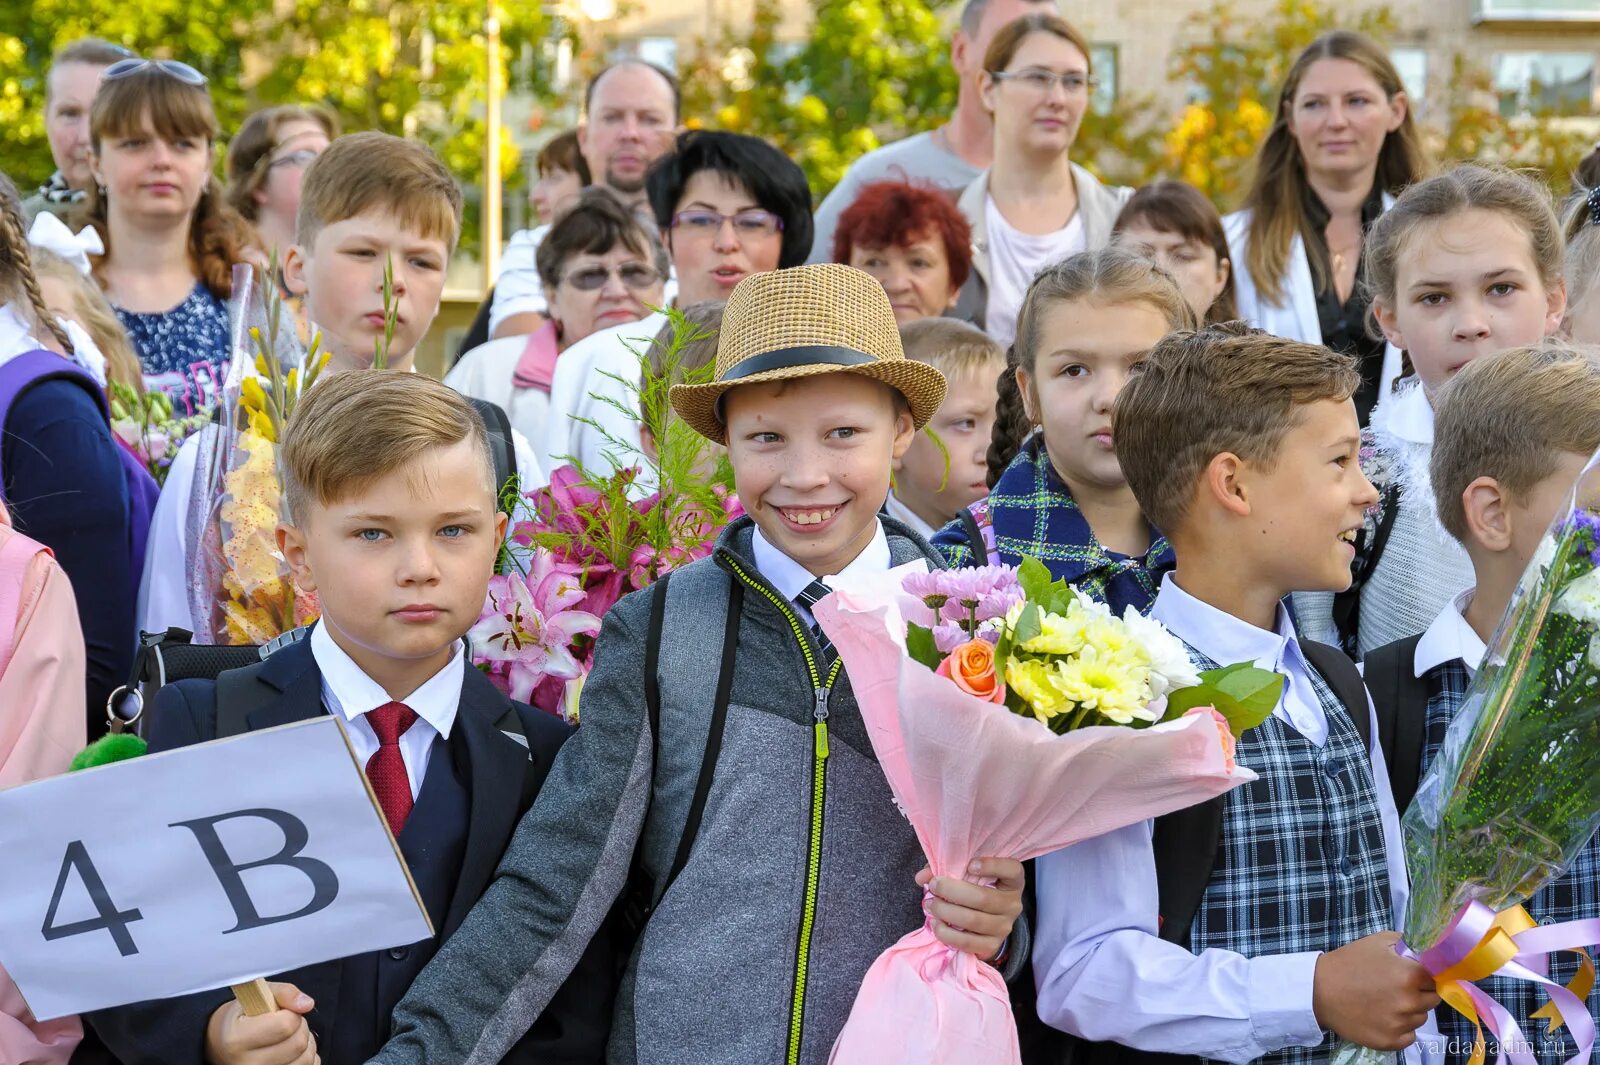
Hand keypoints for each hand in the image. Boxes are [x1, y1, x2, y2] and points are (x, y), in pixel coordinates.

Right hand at [204, 982, 319, 1064]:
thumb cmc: (241, 1018)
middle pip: (298, 1043)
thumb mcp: (256, 995)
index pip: (285, 1025)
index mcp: (237, 1039)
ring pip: (305, 1059)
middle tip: (286, 1023)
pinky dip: (308, 1057)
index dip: (291, 1013)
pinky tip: (293, 1051)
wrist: (221, 1046)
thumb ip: (284, 992)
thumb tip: (307, 1004)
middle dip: (300, 1027)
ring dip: (306, 1043)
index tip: (282, 1012)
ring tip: (289, 1036)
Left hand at [915, 857, 1024, 961]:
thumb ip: (947, 870)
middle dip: (952, 891)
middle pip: (983, 898)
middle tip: (933, 886)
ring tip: (931, 905)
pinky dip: (947, 934)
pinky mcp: (992, 946)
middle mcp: (1013, 904)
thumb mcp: (967, 875)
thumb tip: (922, 876)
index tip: (970, 864)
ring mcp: (1004, 927)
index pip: (1012, 870)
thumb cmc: (975, 889)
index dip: (992, 866)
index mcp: (1012, 881)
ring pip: (974, 921)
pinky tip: (936, 924)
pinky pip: (968, 942)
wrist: (985, 921)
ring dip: (946, 912)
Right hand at [1313, 932, 1439, 1050]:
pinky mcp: (1391, 1041)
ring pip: (1420, 1018)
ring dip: (1409, 1010)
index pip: (1437, 978)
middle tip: (1397, 987)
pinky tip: (1383, 1017)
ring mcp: (1401, 1023)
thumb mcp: (1377, 941)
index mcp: (1410, 974)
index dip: (1425, 975)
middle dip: (1419, 992)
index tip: (1413, 974)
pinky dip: (1400, 1028)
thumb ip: (1409, 943)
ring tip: (1385, 1002)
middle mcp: (1409, 1001)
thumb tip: (1431, 949)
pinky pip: (1409, 1036)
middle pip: (1432, 999)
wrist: (1318, 990)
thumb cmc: (1349, 962)